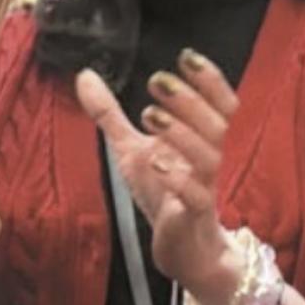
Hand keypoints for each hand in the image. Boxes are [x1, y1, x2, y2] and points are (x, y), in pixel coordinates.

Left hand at [77, 50, 242, 303]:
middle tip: (157, 80)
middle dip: (189, 99)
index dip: (210, 79)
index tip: (186, 56)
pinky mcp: (192, 217)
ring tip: (150, 114)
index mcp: (200, 139)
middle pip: (216, 124)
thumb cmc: (163, 193)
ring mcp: (203, 188)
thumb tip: (84, 74)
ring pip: (209, 157)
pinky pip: (195, 196)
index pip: (220, 103)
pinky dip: (179, 178)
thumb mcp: (131, 148)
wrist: (181, 248)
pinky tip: (157, 163)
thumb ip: (110, 114)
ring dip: (181, 132)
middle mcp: (207, 159)